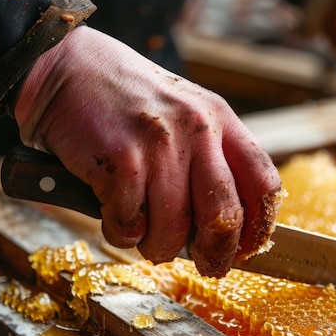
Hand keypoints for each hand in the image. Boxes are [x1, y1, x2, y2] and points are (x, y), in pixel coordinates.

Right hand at [15, 26, 280, 276]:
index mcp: (220, 120)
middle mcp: (196, 131)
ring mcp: (158, 146)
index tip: (247, 249)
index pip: (263, 183)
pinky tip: (116, 216)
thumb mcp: (187, 113)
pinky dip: (122, 233)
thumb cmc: (131, 102)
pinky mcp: (120, 161)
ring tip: (146, 237)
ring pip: (172, 229)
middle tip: (206, 266)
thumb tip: (225, 227)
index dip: (260, 227)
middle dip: (215, 254)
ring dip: (158, 247)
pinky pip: (130, 224)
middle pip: (224, 216)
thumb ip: (210, 158)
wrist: (71, 69)